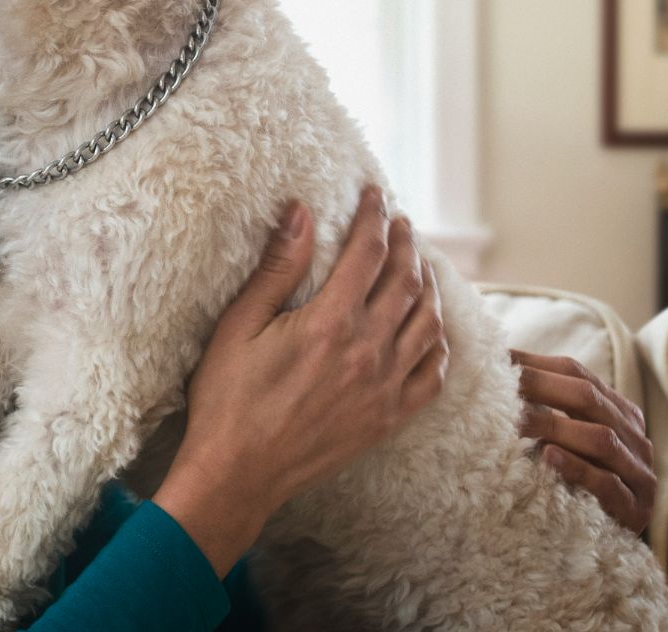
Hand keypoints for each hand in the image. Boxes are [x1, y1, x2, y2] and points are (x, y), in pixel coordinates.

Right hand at [152, 186, 447, 575]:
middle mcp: (368, 352)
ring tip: (419, 266)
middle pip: (406, 282)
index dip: (373, 218)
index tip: (375, 195)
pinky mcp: (389, 418)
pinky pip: (433, 374)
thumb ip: (277, 268)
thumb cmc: (228, 398)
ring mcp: (385, 388)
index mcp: (330, 323)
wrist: (239, 472)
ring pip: (428, 323)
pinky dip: (438, 343)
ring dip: (428, 286)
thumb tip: (300, 214)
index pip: (368, 254)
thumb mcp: (239, 325)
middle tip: (400, 223)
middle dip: (406, 244)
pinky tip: (429, 329)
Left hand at [511, 349, 654, 536]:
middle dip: (540, 388)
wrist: (604, 544)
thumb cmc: (572, 481)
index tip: (494, 359)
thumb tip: (490, 362)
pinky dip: (577, 469)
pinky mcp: (635, 509)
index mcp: (619, 411)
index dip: (536, 364)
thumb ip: (541, 405)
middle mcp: (635, 438)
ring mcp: (640, 474)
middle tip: (497, 385)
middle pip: (590, 400)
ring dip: (555, 427)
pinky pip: (608, 484)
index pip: (578, 374)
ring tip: (515, 422)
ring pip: (602, 439)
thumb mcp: (560, 437)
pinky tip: (548, 458)